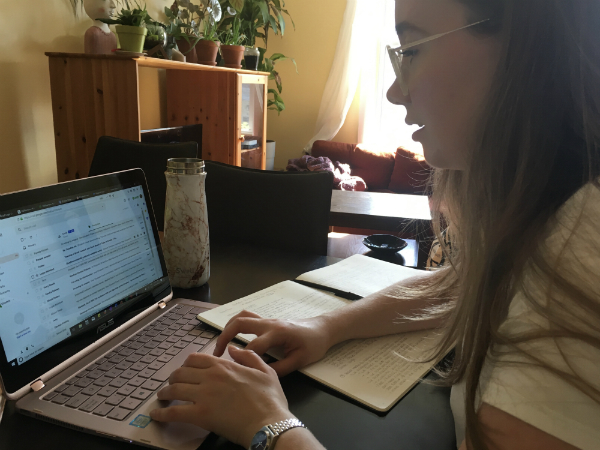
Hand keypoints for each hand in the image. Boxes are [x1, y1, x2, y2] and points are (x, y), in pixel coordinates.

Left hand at [150, 346, 291, 447]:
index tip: (185, 371)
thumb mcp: (266, 371)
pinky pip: (174, 412)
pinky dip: (162, 414)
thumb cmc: (270, 400)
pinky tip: (157, 415)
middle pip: (181, 373)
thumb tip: (232, 349)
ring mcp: (204, 395)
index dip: (186, 365)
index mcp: (224, 366)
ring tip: (162, 398)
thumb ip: (248, 357)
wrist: (269, 423)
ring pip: (174, 389)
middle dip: (173, 378)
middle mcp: (210, 377)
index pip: (195, 359)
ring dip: (165, 393)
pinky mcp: (200, 415)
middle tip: (172, 385)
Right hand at [213, 310, 332, 375]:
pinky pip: (247, 317)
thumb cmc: (314, 345)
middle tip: (216, 354)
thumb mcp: (299, 361)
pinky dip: (235, 324)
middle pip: (240, 323)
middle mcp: (269, 323)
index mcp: (277, 333)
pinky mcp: (267, 321)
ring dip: (227, 328)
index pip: (253, 346)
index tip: (233, 371)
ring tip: (220, 345)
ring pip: (241, 316)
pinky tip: (231, 336)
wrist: (323, 329)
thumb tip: (259, 376)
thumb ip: (280, 369)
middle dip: (225, 337)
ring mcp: (268, 320)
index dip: (241, 359)